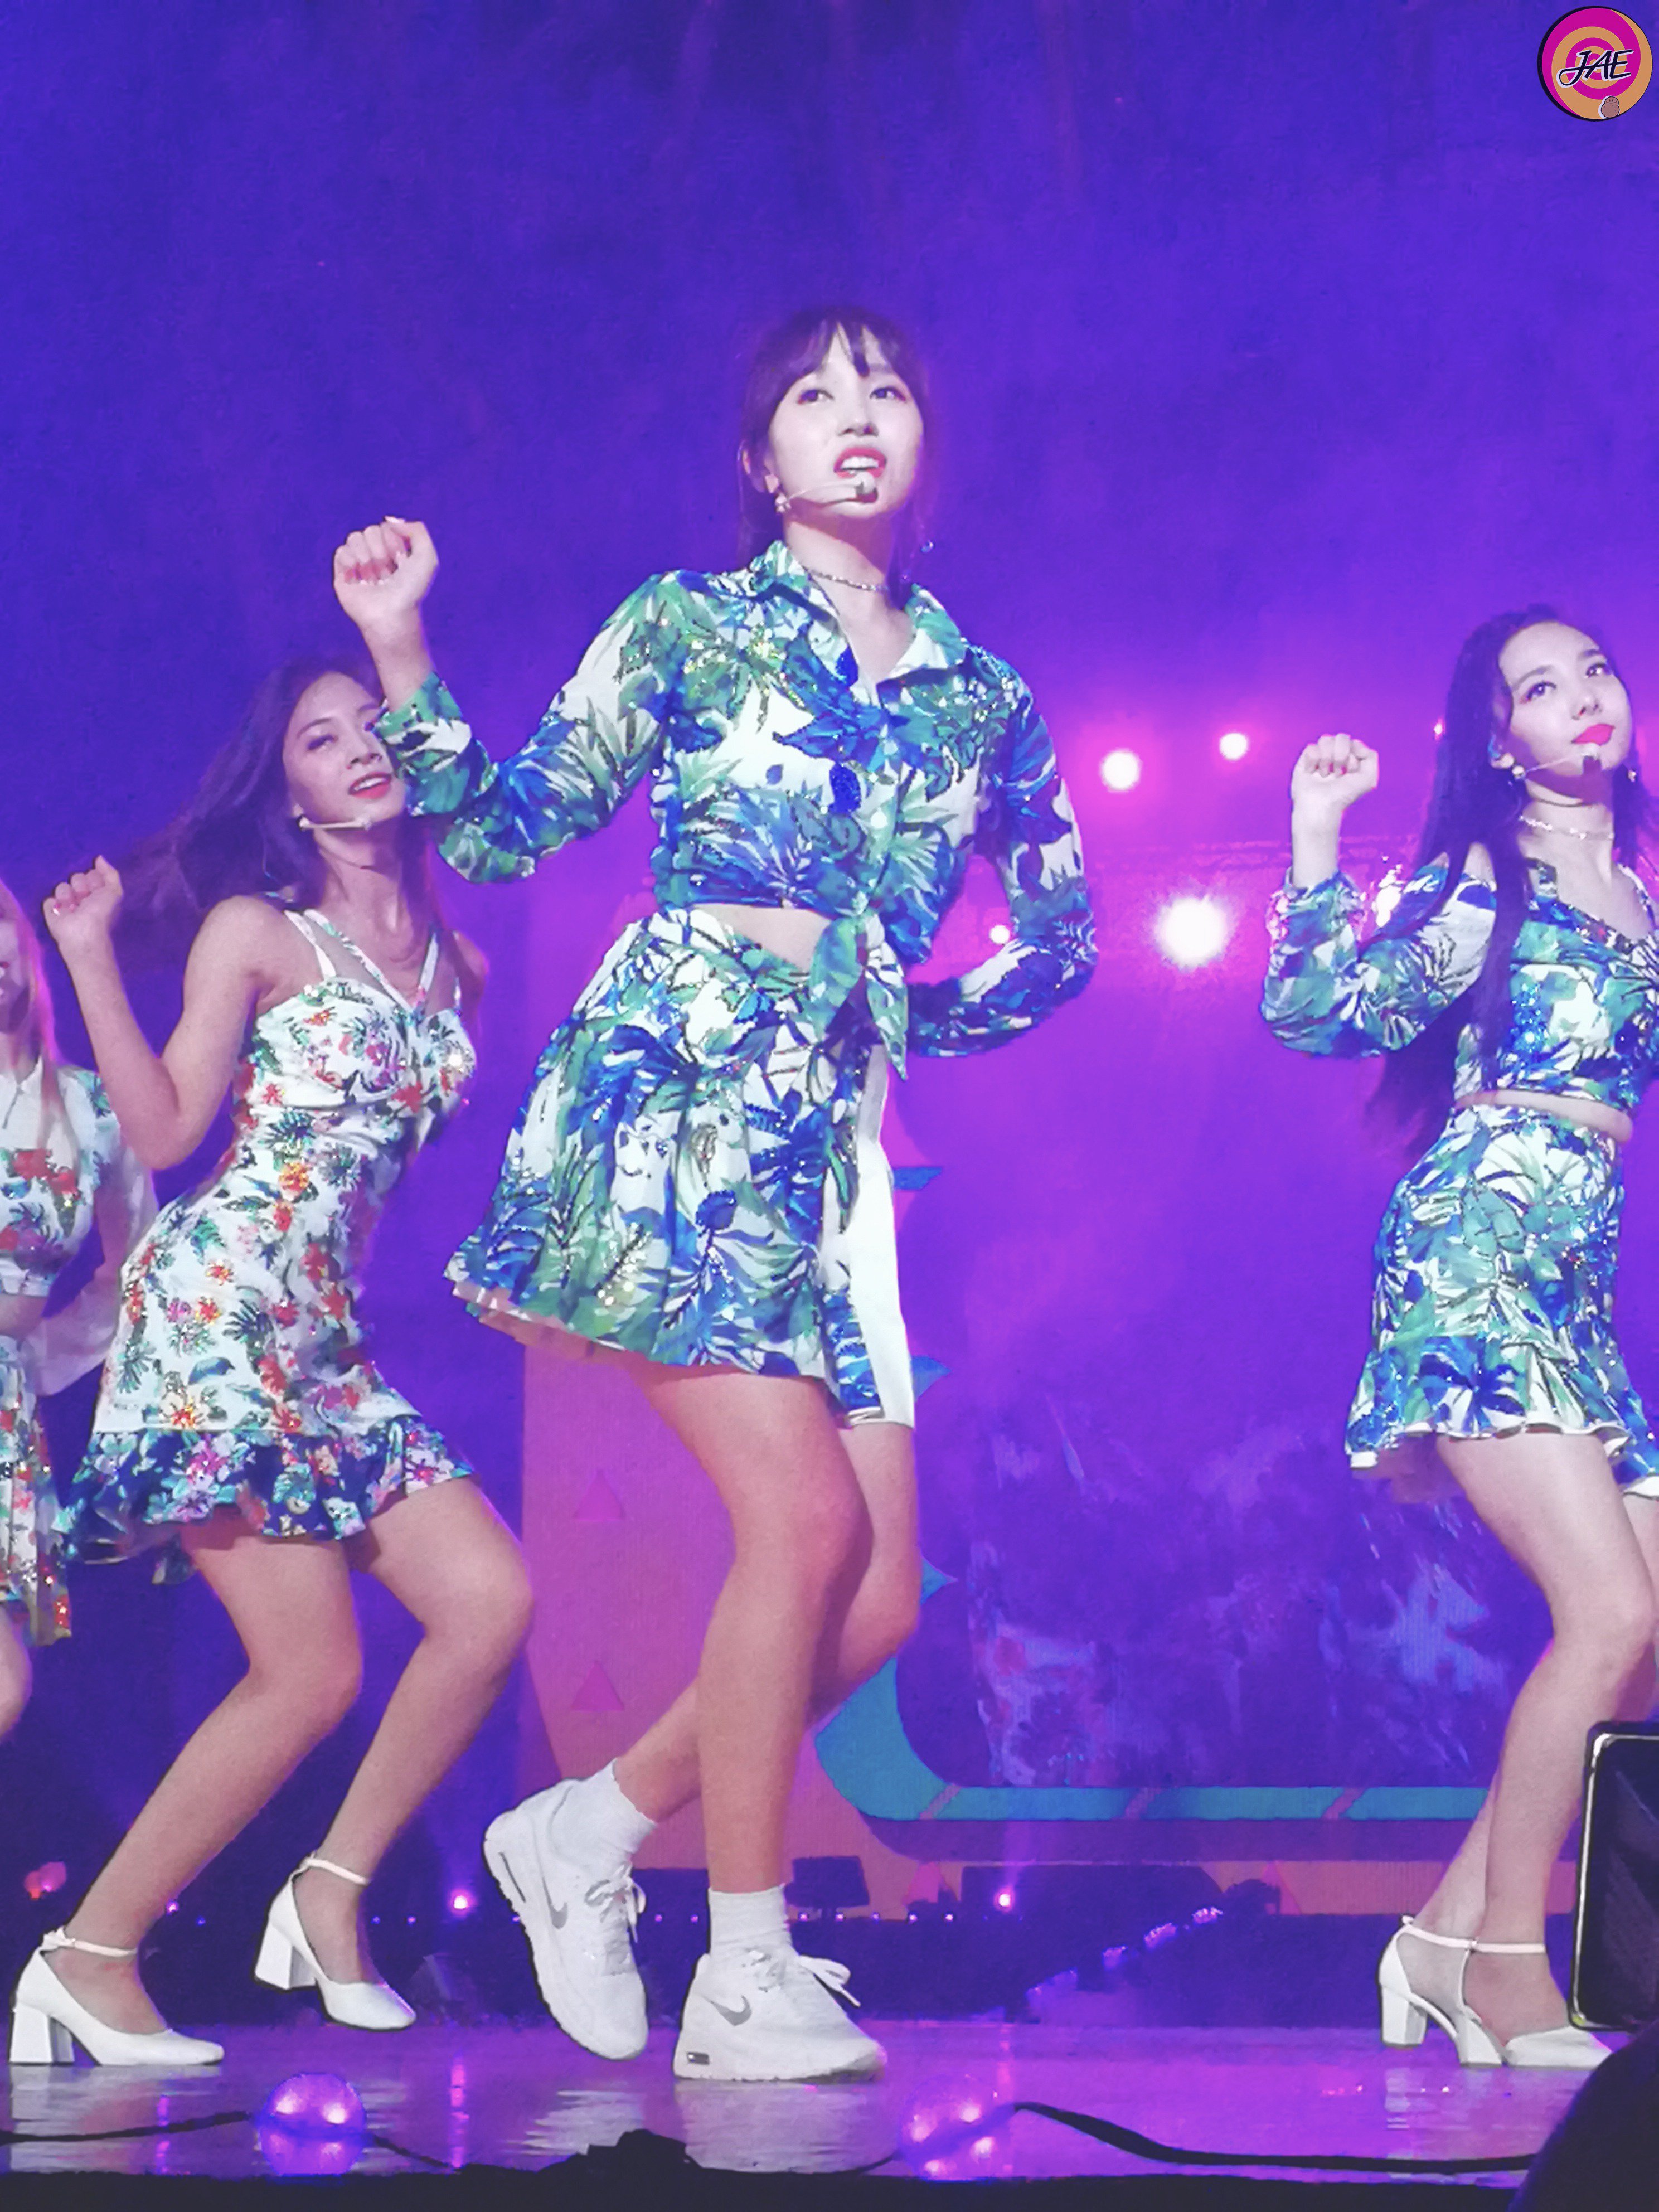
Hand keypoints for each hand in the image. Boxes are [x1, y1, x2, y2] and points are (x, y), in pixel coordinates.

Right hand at [43, 858, 123, 963]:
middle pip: (76, 877)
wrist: (84, 934)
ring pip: (62, 886)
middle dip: (81, 886)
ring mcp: (65, 903)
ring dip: (69, 895)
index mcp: (96, 892)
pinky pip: (49, 898)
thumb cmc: (102, 914)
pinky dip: (55, 904)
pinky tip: (62, 912)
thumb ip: (110, 874)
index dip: (94, 879)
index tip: (96, 889)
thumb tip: (99, 858)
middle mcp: (81, 896)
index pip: (91, 873)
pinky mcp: (50, 910)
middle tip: (85, 898)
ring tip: (74, 908)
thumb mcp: (115, 892)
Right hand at [331, 516, 436, 636]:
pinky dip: (350, 561)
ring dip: (366, 555)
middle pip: (370, 530)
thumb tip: (388, 520)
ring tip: (373, 576)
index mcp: (394, 551)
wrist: (392, 615)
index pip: (386, 527)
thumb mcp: (427, 557)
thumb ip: (417, 530)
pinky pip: (341, 551)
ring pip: (354, 537)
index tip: (400, 561)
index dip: (393, 542)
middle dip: (380, 549)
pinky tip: (358, 576)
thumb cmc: (411, 590)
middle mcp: (376, 556)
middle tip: (387, 571)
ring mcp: (358, 565)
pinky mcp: (343, 574)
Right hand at [1290, 732, 1378, 822]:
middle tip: (1338, 773)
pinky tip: (1312, 773)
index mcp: (1351, 760)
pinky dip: (1313, 761)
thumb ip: (1370, 756)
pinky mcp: (1305, 761)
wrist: (1321, 806)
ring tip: (1325, 774)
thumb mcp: (1368, 778)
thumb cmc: (1344, 796)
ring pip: (1325, 739)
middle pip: (1341, 737)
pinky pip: (1311, 748)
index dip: (1354, 755)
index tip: (1351, 772)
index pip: (1354, 743)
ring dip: (1327, 758)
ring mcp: (1320, 758)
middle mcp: (1335, 757)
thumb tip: (1355, 744)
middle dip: (1341, 755)